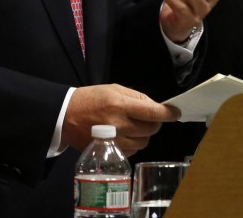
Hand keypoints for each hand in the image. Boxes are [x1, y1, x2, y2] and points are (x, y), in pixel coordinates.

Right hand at [61, 84, 179, 154]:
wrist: (66, 116)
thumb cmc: (91, 99)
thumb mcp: (114, 89)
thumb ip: (137, 97)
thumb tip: (156, 107)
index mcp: (120, 105)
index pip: (152, 112)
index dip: (167, 113)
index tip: (176, 113)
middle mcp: (119, 125)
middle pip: (151, 129)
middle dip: (154, 123)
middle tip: (148, 117)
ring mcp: (115, 141)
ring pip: (144, 142)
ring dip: (144, 134)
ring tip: (133, 126)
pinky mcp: (110, 153)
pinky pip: (133, 150)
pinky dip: (134, 143)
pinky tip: (125, 135)